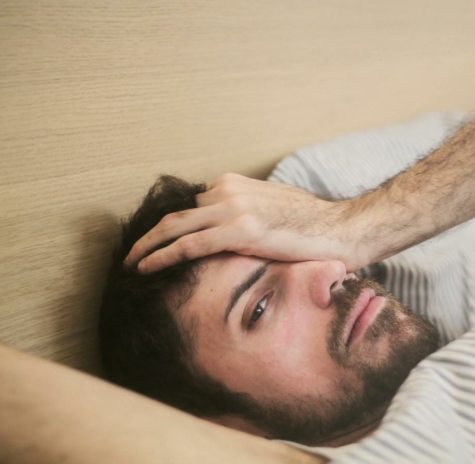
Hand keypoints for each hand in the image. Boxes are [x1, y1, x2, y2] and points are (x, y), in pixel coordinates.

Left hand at [125, 173, 369, 272]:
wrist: (343, 229)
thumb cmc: (314, 227)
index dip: (169, 226)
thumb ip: (246, 216)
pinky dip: (162, 256)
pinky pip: (189, 244)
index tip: (154, 242)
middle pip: (176, 212)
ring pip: (174, 226)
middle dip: (149, 234)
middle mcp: (229, 191)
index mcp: (236, 185)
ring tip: (131, 263)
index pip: (191, 205)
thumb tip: (231, 236)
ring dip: (147, 246)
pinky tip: (145, 268)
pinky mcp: (240, 231)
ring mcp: (234, 208)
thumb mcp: (273, 212)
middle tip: (131, 253)